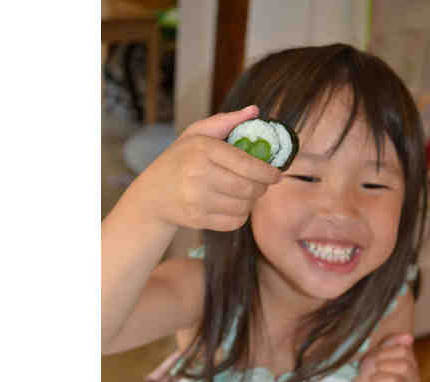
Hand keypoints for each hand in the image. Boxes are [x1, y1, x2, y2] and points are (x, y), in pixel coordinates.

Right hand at [122, 105, 281, 231]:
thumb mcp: (196, 134)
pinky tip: (234, 206)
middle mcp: (199, 174)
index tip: (277, 175)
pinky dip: (240, 216)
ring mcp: (197, 199)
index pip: (247, 164)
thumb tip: (255, 111)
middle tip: (262, 185)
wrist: (152, 195)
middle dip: (262, 188)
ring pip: (243, 206)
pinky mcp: (198, 220)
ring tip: (246, 194)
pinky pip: (234, 222)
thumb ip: (226, 121)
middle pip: (249, 188)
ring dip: (250, 202)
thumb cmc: (179, 160)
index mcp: (203, 149)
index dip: (268, 172)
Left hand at [351, 334, 419, 381]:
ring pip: (394, 381)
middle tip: (374, 368)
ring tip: (373, 380)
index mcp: (411, 365)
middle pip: (404, 366)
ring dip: (377, 378)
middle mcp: (412, 381)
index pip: (404, 351)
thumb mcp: (380, 354)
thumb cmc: (374, 373)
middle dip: (383, 364)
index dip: (387, 351)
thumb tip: (409, 336)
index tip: (376, 355)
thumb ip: (392, 342)